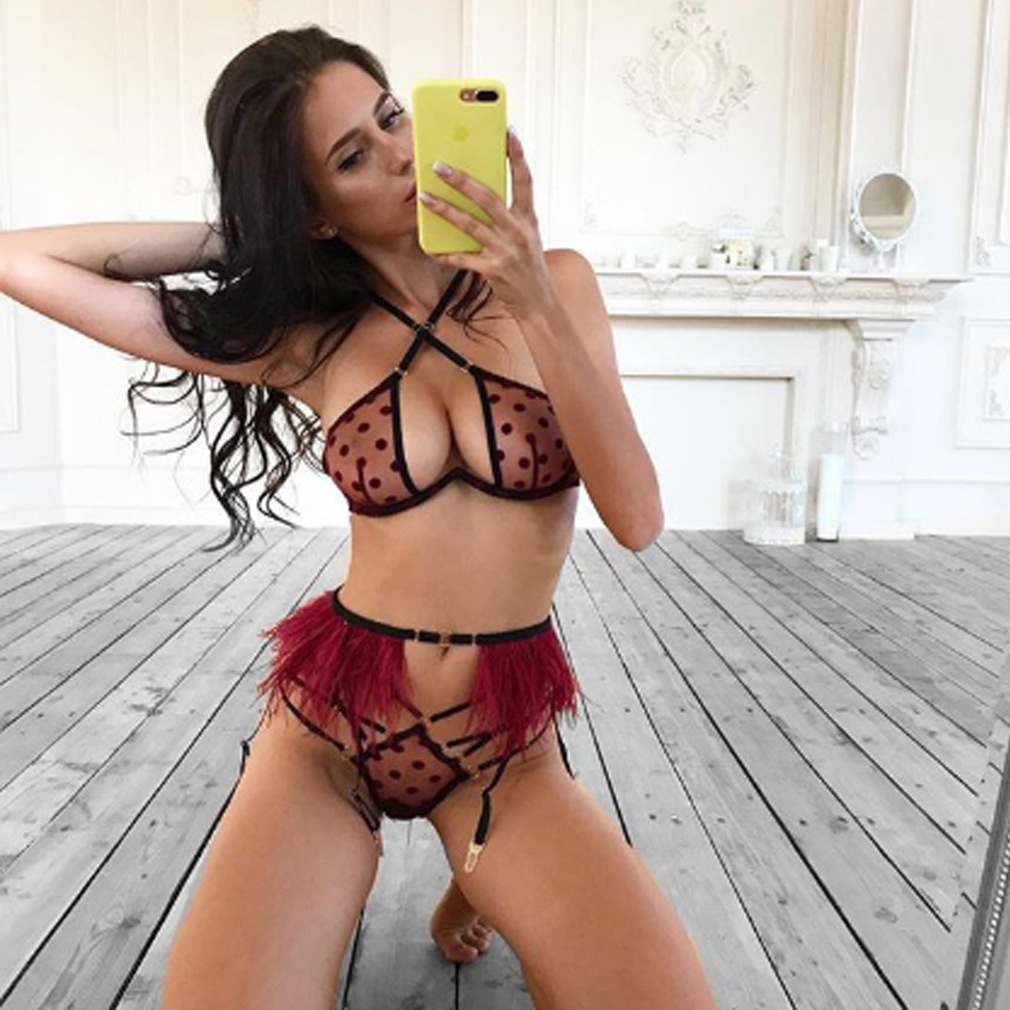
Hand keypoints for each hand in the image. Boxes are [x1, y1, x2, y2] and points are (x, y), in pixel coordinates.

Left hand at [418, 129, 554, 320]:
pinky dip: (447, 254)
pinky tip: (432, 249)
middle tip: (440, 166)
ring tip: (425, 197)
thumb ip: (509, 217)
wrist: (539, 303)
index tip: (508, 134)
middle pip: (488, 198)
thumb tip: (481, 196)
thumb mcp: (527, 237)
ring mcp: (505, 251)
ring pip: (470, 224)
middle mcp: (518, 232)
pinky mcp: (493, 269)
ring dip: (445, 209)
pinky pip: (464, 259)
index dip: (517, 156)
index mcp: (528, 220)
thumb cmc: (529, 268)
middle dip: (462, 180)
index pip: (525, 181)